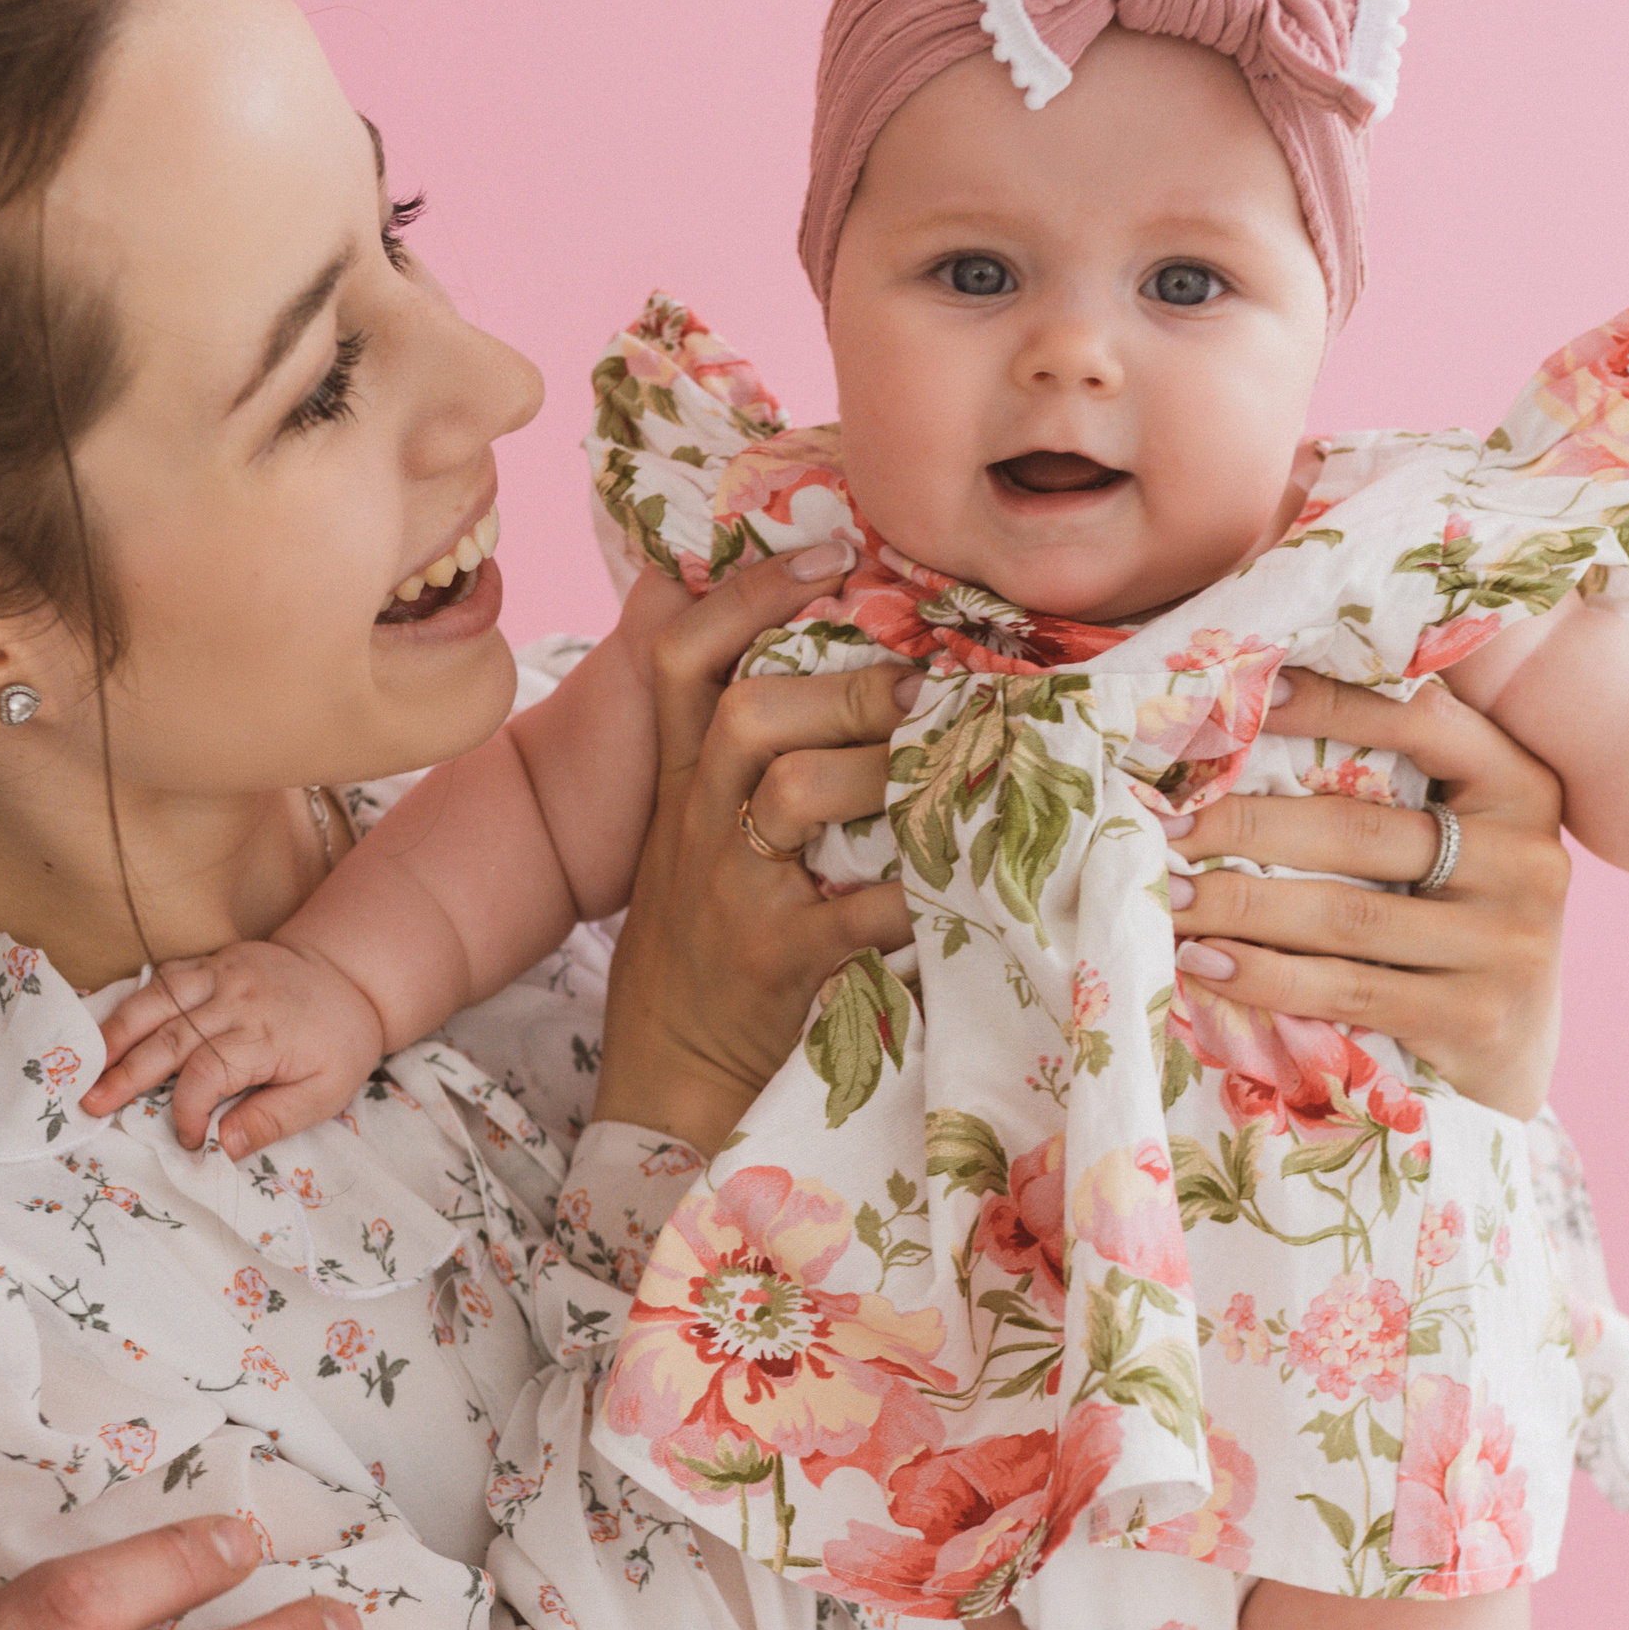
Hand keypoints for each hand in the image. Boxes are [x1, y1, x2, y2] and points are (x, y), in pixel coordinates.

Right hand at [84, 941, 389, 1156]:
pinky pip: (165, 977)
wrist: (350, 976)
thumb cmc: (338, 1044)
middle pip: (170, 1038)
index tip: (185, 1138)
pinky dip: (133, 1001)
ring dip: (116, 1033)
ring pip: (157, 1000)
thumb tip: (222, 1147)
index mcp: (265, 1036)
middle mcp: (237, 1000)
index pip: (208, 1073)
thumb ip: (272, 1120)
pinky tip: (107, 1026)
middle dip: (127, 1074)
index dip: (186, 1109)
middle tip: (92, 1104)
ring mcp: (221, 973)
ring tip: (86, 1065)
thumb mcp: (325, 1093)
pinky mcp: (212, 961)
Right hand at [595, 543, 914, 1154]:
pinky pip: (855, 910)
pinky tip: (962, 883)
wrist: (666, 1077)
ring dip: (882, 774)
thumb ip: (726, 770)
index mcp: (681, 788)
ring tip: (949, 770)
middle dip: (839, 688)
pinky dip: (917, 891)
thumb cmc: (700, 954)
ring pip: (794, 793)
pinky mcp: (775, 960)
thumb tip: (811, 683)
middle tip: (922, 685)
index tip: (826, 552)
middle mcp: (696, 826)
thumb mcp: (687, 847)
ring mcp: (732, 892)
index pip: (683, 660)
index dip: (745, 595)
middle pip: (747, 714)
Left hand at [1166, 668, 1569, 1116]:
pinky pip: (1346, 987)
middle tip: (1161, 823)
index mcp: (1521, 789)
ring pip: (1343, 912)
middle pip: (1358, 829)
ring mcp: (1507, 944)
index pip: (1423, 723)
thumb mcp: (1454, 845)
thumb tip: (1257, 720)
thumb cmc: (1455, 928)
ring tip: (1169, 895)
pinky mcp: (1474, 1018)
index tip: (1244, 695)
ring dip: (1237, 903)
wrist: (1513, 1055)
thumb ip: (1395, 788)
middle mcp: (1528, 860)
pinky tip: (1204, 962)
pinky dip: (1264, 974)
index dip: (1332, 704)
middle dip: (1243, 824)